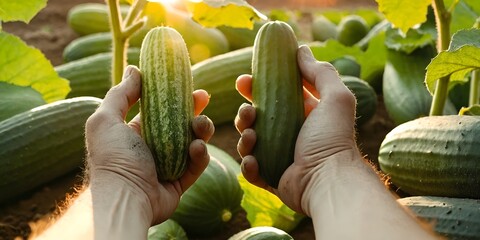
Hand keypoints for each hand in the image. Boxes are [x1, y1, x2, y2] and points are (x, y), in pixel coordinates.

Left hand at [85, 65, 213, 223]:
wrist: (123, 197)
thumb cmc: (112, 158)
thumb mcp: (106, 120)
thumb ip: (120, 94)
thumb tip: (133, 69)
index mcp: (136, 132)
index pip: (160, 110)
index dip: (175, 96)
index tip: (187, 84)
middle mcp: (153, 148)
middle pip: (181, 124)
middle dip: (194, 110)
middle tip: (203, 99)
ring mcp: (168, 165)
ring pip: (193, 142)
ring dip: (201, 130)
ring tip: (200, 127)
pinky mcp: (180, 182)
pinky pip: (196, 165)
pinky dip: (200, 155)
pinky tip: (197, 148)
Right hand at [235, 45, 359, 214]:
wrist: (328, 181)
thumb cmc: (332, 138)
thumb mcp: (335, 98)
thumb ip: (321, 73)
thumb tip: (301, 50)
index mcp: (304, 115)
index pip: (275, 96)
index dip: (258, 87)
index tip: (245, 80)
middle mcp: (291, 135)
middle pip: (257, 118)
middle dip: (245, 113)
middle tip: (246, 111)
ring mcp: (280, 157)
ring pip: (250, 142)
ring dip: (244, 137)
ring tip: (251, 136)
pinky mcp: (272, 177)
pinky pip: (252, 169)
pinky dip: (249, 165)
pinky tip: (254, 160)